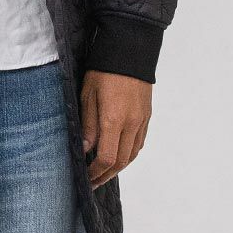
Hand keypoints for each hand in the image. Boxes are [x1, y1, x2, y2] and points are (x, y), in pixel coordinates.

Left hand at [80, 69, 151, 187]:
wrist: (129, 50)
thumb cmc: (104, 70)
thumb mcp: (87, 95)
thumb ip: (88, 125)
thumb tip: (85, 149)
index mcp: (114, 120)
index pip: (106, 158)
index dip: (95, 172)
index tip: (86, 178)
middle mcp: (131, 124)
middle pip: (121, 161)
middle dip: (106, 175)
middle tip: (93, 182)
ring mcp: (142, 121)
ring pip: (132, 154)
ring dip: (118, 168)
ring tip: (104, 173)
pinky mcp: (147, 116)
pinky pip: (139, 143)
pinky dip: (128, 154)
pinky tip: (118, 156)